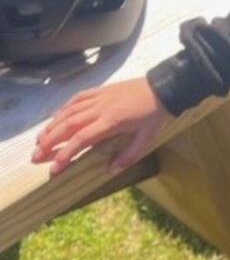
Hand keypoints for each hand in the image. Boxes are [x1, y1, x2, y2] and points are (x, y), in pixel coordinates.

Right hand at [31, 78, 169, 176]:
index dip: (65, 154)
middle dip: (50, 141)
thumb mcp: (146, 139)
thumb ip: (128, 156)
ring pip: (70, 111)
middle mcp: (100, 108)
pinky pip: (78, 97)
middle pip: (68, 125)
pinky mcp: (102, 89)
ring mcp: (100, 97)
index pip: (81, 139)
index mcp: (111, 122)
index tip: (53, 168)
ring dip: (52, 125)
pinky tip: (57, 116)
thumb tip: (110, 171)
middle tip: (35, 156)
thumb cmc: (155, 115)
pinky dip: (64, 107)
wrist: (163, 88)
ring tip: (39, 139)